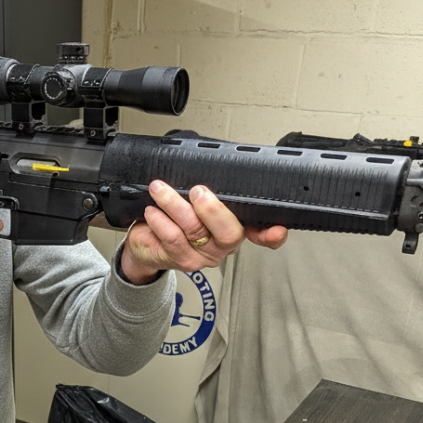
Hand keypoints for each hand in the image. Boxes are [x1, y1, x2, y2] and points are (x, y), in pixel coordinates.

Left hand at [120, 180, 287, 284]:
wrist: (146, 244)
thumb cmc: (172, 217)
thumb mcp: (193, 199)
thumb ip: (208, 188)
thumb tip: (209, 162)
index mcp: (234, 227)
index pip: (261, 233)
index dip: (271, 234)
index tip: (277, 229)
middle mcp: (222, 245)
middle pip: (230, 233)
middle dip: (213, 209)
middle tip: (197, 190)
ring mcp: (203, 256)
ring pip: (195, 230)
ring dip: (174, 204)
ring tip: (160, 189)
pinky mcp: (181, 261)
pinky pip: (172, 238)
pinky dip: (160, 220)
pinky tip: (153, 210)